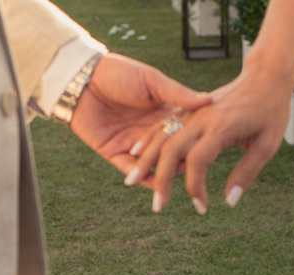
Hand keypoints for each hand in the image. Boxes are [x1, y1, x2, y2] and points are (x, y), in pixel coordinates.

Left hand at [69, 53, 211, 186]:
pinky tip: (154, 184)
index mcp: (162, 113)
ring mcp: (132, 143)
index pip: (183, 133)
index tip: (210, 152)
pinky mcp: (113, 152)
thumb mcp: (152, 81)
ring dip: (163, 175)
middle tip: (196, 172)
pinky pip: (130, 169)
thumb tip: (209, 100)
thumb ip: (178, 94)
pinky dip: (141, 178)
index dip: (194, 143)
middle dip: (181, 164)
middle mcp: (149, 131)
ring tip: (177, 182)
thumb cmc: (119, 73)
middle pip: (169, 153)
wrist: (83, 77)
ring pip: (151, 164)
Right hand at [129, 66, 293, 212]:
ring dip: (146, 160)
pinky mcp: (188, 107)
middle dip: (161, 180)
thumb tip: (229, 202)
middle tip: (158, 207)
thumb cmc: (271, 111)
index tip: (201, 208)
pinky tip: (136, 155)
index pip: (198, 161)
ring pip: (161, 136)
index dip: (196, 188)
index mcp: (222, 127)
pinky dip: (148, 140)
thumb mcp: (268, 145)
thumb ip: (247, 173)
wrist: (265, 75)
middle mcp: (202, 117)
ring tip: (131, 182)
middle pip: (172, 149)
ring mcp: (192, 110)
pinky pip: (162, 124)